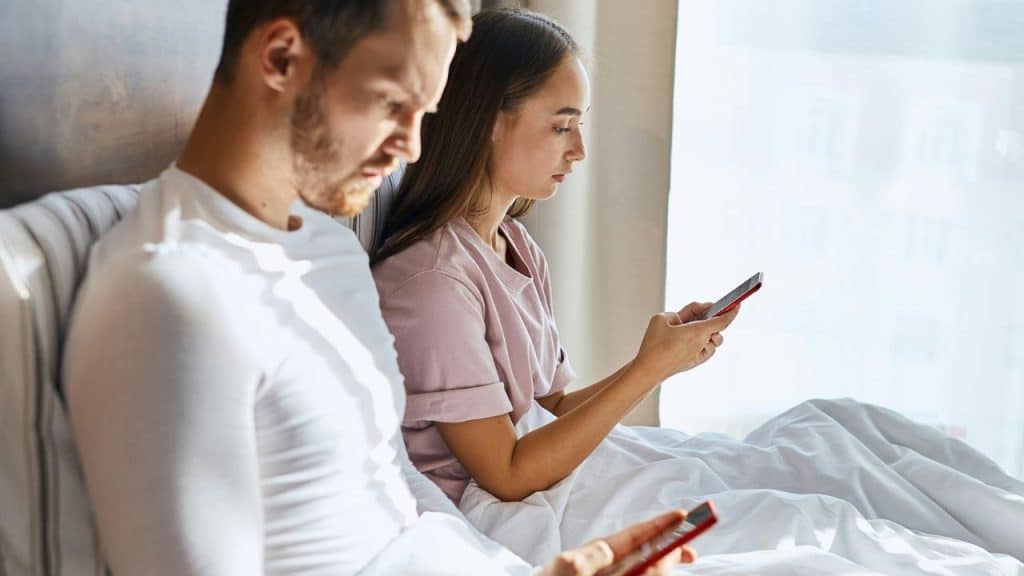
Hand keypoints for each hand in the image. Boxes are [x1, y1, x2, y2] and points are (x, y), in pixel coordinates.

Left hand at [538, 510, 695, 575]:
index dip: (660, 525)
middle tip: (691, 552)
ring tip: (679, 559)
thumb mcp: (568, 567)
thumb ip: (594, 557)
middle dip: (670, 549)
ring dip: (662, 565)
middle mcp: (609, 565)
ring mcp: (611, 575)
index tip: (682, 516)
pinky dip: (649, 574)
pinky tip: (656, 572)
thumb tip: (614, 547)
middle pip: (647, 553)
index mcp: (599, 553)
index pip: (637, 536)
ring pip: (644, 568)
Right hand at [634, 302, 738, 381]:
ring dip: (707, 330)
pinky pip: (706, 349)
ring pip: (713, 339)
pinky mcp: (694, 362)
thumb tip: (690, 317)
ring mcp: (699, 355)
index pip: (722, 321)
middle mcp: (702, 344)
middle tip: (698, 310)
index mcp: (697, 332)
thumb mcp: (662, 318)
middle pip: (714, 326)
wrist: (648, 370)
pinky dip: (703, 341)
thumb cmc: (653, 346)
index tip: (737, 305)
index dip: (732, 311)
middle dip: (708, 316)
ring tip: (691, 325)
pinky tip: (691, 338)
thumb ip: (680, 312)